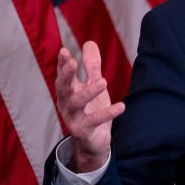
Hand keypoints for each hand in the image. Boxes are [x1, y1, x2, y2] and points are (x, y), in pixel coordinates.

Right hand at [55, 41, 124, 171]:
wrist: (93, 142)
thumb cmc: (91, 110)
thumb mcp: (93, 85)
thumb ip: (92, 66)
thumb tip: (89, 43)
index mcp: (68, 91)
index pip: (63, 75)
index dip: (62, 64)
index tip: (64, 51)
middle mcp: (67, 104)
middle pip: (63, 87)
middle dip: (66, 74)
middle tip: (73, 62)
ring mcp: (73, 118)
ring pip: (77, 103)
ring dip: (89, 92)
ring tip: (103, 82)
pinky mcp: (84, 131)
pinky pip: (94, 121)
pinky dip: (107, 113)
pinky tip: (121, 106)